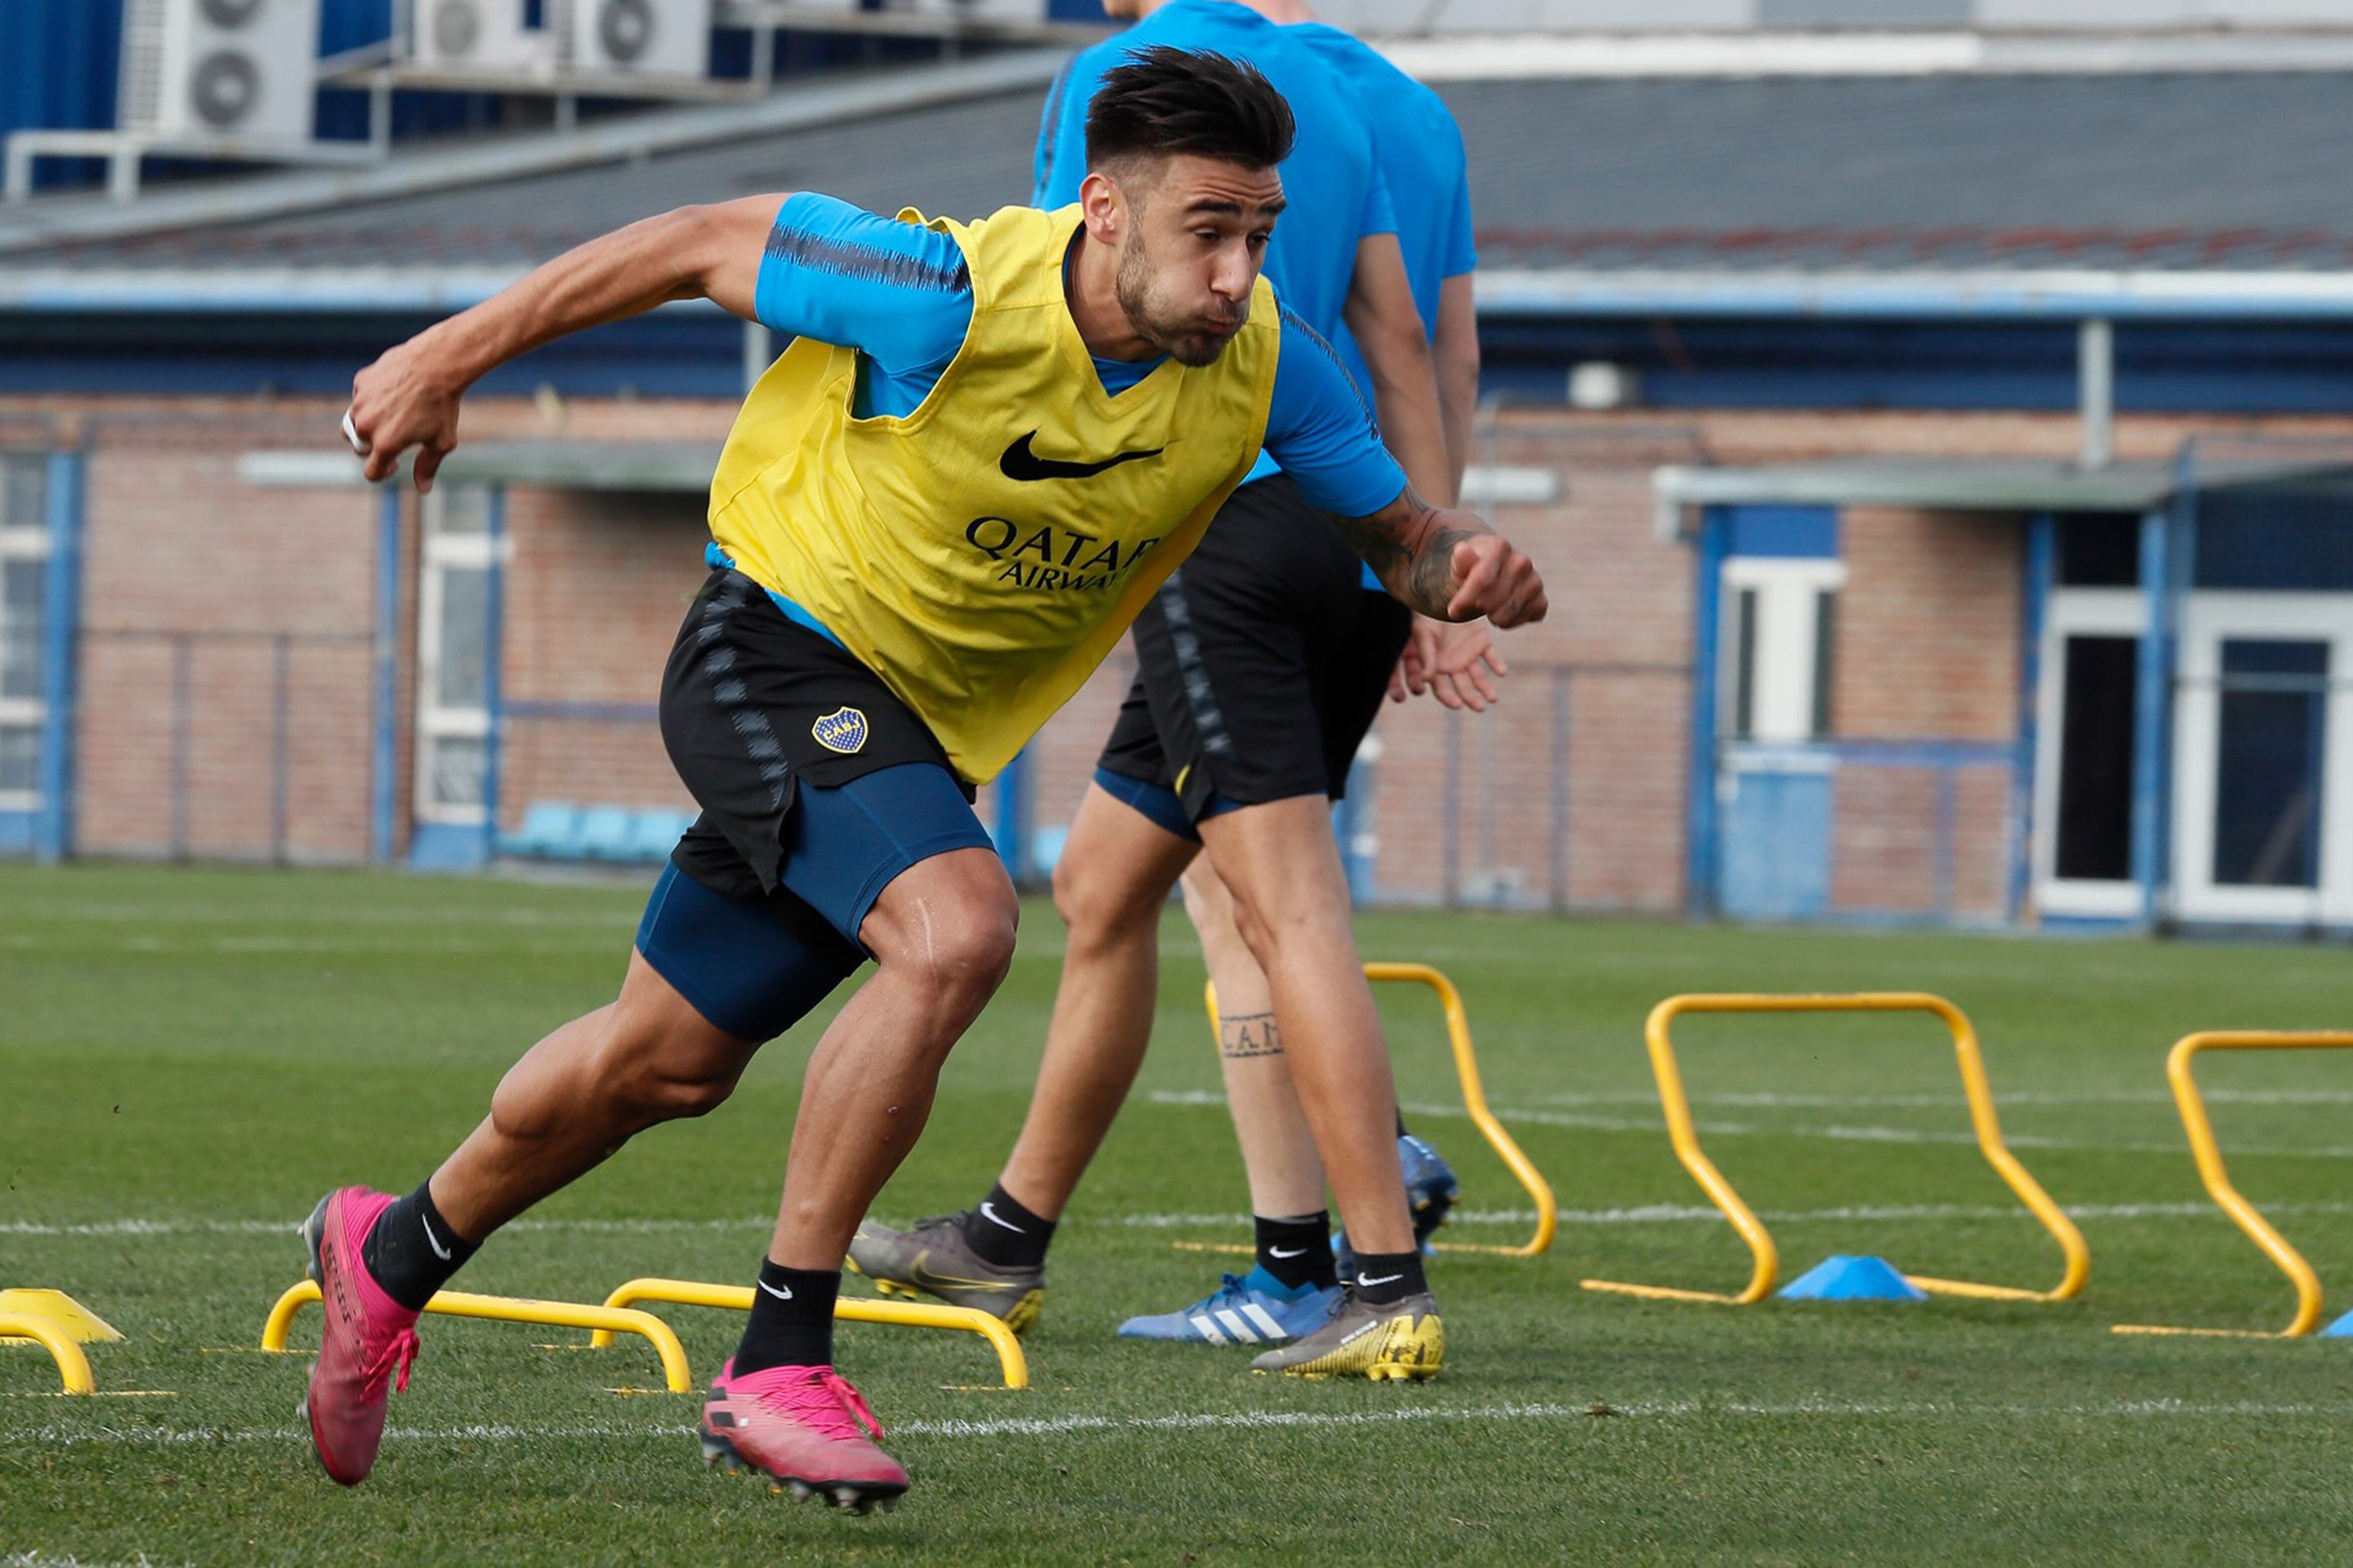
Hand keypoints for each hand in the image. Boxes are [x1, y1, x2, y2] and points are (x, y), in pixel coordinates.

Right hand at [344, 337, 464, 491]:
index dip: (382, 472)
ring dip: (368, 424)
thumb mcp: (442, 441)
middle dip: (372, 447)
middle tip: (394, 437)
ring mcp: (360, 402)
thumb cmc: (443, 405)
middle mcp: (367, 424)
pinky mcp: (360, 382)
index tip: (394, 464)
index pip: (370, 472)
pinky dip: (371, 400)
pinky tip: (393, 394)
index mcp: (386, 444)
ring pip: (354, 422)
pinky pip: (360, 397)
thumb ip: (428, 465)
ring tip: (392, 416)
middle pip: (358, 447)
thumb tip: (423, 488)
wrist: (437, 364)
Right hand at [1389, 616, 1506, 710]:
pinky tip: (1502, 672)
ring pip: (1478, 676)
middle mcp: (1452, 664)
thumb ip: (1426, 656)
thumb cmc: (1425, 615)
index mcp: (1436, 666)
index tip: (1457, 705)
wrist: (1441, 593)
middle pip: (1463, 687)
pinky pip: (1491, 656)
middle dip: (1471, 698)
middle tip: (1481, 708)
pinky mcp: (1481, 642)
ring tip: (1493, 699)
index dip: (1448, 698)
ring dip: (1486, 688)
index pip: (1441, 689)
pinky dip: (1497, 664)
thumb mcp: (1423, 634)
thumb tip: (1426, 680)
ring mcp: (1468, 654)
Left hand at [1444, 535, 1545, 628]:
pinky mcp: (1541, 601)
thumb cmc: (1470, 570)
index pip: (1481, 579)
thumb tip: (1462, 551)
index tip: (1452, 611)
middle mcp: (1522, 561)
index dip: (1465, 599)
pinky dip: (1509, 623)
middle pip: (1491, 601)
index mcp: (1500, 547)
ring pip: (1506, 614)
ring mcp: (1535, 581)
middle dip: (1476, 607)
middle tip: (1472, 604)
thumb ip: (1460, 560)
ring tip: (1487, 607)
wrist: (1490, 574)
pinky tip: (1502, 612)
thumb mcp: (1458, 565)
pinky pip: (1522, 621)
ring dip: (1492, 617)